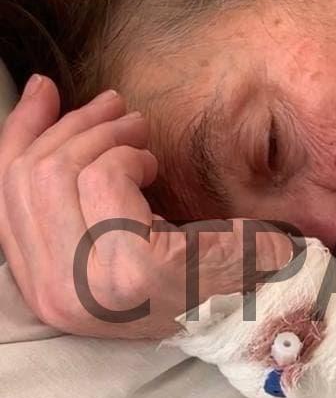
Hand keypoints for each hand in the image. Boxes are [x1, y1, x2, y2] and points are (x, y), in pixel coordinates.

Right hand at [0, 76, 292, 338]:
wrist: (250, 307)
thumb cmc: (180, 268)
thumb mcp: (103, 225)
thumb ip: (62, 174)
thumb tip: (39, 92)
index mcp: (41, 290)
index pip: (6, 194)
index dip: (21, 133)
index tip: (46, 91)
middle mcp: (54, 296)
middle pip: (31, 177)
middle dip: (75, 129)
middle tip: (120, 112)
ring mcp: (91, 288)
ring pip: (62, 172)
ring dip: (105, 138)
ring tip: (140, 136)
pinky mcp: (133, 269)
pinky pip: (104, 178)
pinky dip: (129, 158)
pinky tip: (153, 168)